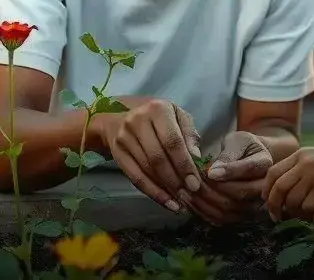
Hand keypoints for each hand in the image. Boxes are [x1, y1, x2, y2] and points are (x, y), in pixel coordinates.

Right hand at [94, 99, 202, 213]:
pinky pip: (135, 177)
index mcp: (157, 109)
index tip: (195, 183)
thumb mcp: (177, 116)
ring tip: (180, 202)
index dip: (184, 164)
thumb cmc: (157, 117)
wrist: (118, 117)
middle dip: (175, 180)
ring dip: (165, 189)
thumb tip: (196, 157)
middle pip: (158, 158)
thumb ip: (189, 134)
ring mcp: (124, 138)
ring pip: (147, 169)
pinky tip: (166, 202)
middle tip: (189, 196)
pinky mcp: (116, 153)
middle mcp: (138, 121)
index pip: (172, 141)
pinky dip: (152, 192)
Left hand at [181, 131, 272, 225]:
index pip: (248, 170)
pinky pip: (221, 219)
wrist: (251, 160)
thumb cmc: (242, 147)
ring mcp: (254, 206)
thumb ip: (227, 155)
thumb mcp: (237, 142)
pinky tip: (189, 201)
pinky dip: (203, 212)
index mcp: (265, 165)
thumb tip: (213, 172)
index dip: (227, 172)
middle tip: (190, 182)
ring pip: (227, 210)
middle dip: (210, 190)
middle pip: (238, 195)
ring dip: (202, 202)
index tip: (207, 171)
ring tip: (184, 192)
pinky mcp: (241, 217)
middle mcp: (264, 189)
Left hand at [262, 142, 313, 224]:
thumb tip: (281, 196)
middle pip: (281, 192)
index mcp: (300, 156)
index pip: (272, 175)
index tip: (269, 206)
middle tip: (282, 218)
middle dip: (277, 209)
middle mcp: (306, 166)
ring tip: (313, 214)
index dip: (267, 193)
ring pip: (299, 206)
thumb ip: (298, 169)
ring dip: (304, 216)